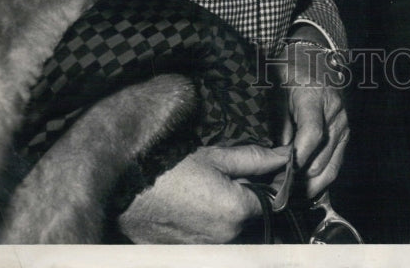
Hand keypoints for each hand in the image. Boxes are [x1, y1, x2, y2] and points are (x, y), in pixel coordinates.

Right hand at [118, 143, 289, 243]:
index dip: (271, 184)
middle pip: (250, 215)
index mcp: (236, 211)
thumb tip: (284, 157)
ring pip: (230, 227)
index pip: (272, 202)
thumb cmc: (168, 170)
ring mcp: (206, 249)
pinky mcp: (187, 253)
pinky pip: (209, 237)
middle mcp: (225, 237)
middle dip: (246, 195)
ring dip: (226, 209)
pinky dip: (207, 221)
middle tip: (225, 175)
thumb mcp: (216, 156)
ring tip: (204, 188)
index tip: (266, 171)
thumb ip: (255, 159)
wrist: (125, 190)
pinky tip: (192, 203)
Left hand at [274, 39, 349, 199]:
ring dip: (310, 183)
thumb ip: (278, 123)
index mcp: (315, 97)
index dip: (298, 158)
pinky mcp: (346, 133)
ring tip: (290, 193)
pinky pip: (336, 163)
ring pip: (330, 167)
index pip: (312, 134)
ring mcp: (343, 124)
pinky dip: (321, 178)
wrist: (314, 58)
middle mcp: (334, 113)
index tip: (284, 174)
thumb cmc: (291, 72)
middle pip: (321, 157)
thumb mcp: (277, 92)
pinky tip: (305, 186)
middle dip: (299, 178)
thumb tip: (278, 156)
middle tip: (278, 191)